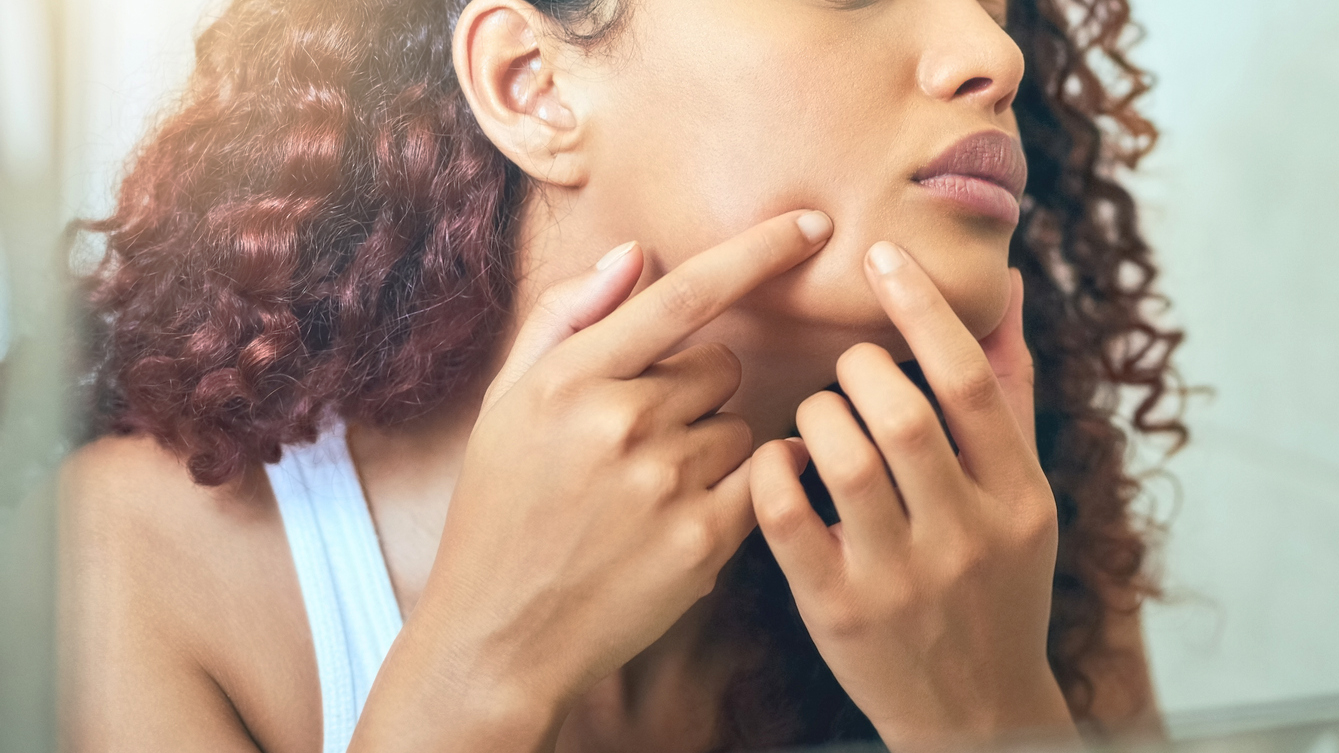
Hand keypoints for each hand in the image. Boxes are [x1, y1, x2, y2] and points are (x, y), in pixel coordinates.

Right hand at [369, 210, 833, 747]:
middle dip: (699, 389)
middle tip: (645, 438)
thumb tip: (631, 254)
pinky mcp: (702, 540)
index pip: (685, 293)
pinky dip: (746, 486)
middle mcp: (621, 421)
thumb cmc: (501, 511)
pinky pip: (765, 478)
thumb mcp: (505, 405)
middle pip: (722, 365)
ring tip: (652, 492)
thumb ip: (565, 319)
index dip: (757, 252)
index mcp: (570, 378)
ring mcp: (665, 482)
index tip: (811, 224)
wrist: (500, 633)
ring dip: (715, 447)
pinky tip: (692, 513)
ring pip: (743, 427)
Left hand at [750, 242, 1075, 750]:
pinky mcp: (838, 612)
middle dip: (859, 367)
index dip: (921, 306)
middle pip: (902, 414)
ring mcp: (900, 580)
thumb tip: (1008, 289)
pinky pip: (788, 518)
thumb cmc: (995, 584)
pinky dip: (773, 471)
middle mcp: (967, 538)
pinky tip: (780, 462)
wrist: (976, 713)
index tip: (882, 255)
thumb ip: (1010, 393)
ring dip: (815, 413)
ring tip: (817, 414)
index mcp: (1020, 499)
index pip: (970, 382)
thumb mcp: (1023, 497)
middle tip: (846, 367)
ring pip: (843, 458)